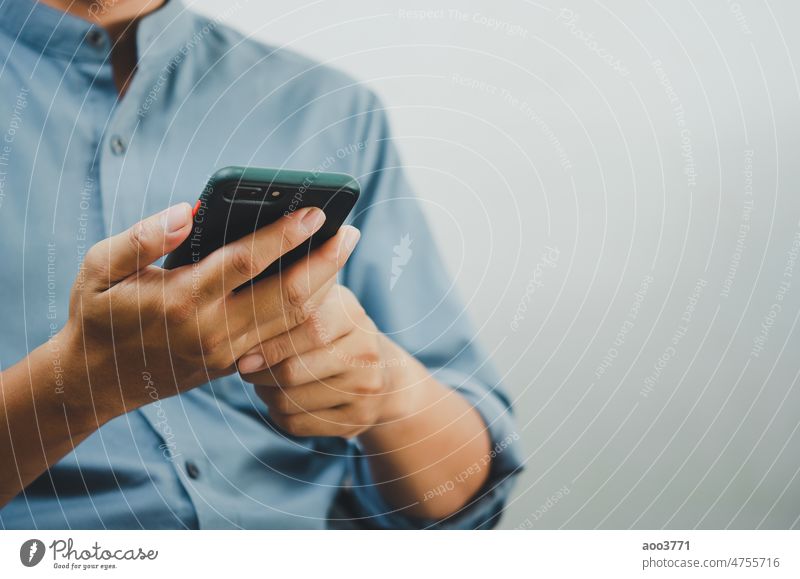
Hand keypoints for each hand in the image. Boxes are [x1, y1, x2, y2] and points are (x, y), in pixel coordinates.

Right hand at [58, 203, 358, 426]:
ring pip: (293, 321)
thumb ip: (141, 237)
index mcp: (181, 299)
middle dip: (325, 261)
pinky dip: (308, 312)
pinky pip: (284, 339)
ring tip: (341, 252)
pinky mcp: (235, 366)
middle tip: (350, 231)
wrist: (98, 382)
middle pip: (286, 295)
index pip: (246, 262)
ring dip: (325, 286)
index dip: (284, 235)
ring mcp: (228, 353)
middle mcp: (212, 330)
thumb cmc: (99, 314)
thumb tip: (186, 212)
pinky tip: (321, 285)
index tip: (315, 210)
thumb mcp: (99, 268)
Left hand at [239, 284, 414, 437]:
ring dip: (265, 394)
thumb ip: (287, 301)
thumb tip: (237, 317)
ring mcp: (364, 388)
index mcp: (352, 314)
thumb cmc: (333, 332)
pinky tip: (279, 400)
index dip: (269, 345)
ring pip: (290, 401)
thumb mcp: (321, 305)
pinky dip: (277, 413)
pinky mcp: (356, 419)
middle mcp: (365, 352)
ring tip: (262, 382)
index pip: (308, 329)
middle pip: (293, 371)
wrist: (381, 372)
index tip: (242, 354)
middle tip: (245, 369)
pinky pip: (297, 424)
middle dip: (259, 374)